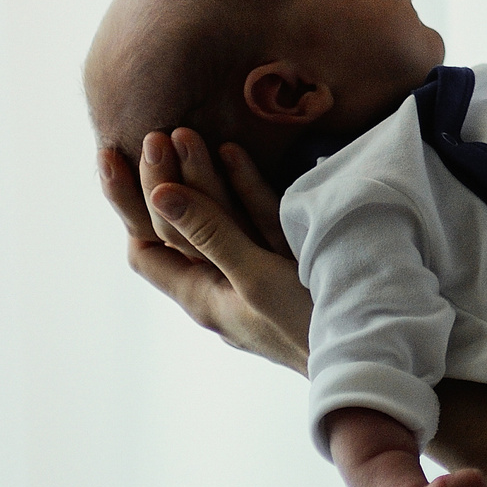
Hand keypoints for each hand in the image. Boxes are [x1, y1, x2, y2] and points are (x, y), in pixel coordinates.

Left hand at [98, 129, 310, 372]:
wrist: (367, 352)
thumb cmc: (306, 326)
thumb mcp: (254, 278)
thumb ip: (211, 234)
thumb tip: (159, 194)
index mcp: (201, 297)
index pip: (145, 250)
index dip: (128, 206)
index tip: (118, 159)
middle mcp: (219, 287)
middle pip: (176, 231)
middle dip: (162, 180)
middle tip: (156, 134)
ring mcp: (252, 276)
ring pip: (216, 221)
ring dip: (200, 177)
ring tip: (184, 134)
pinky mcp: (283, 264)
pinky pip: (255, 222)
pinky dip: (242, 187)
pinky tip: (234, 153)